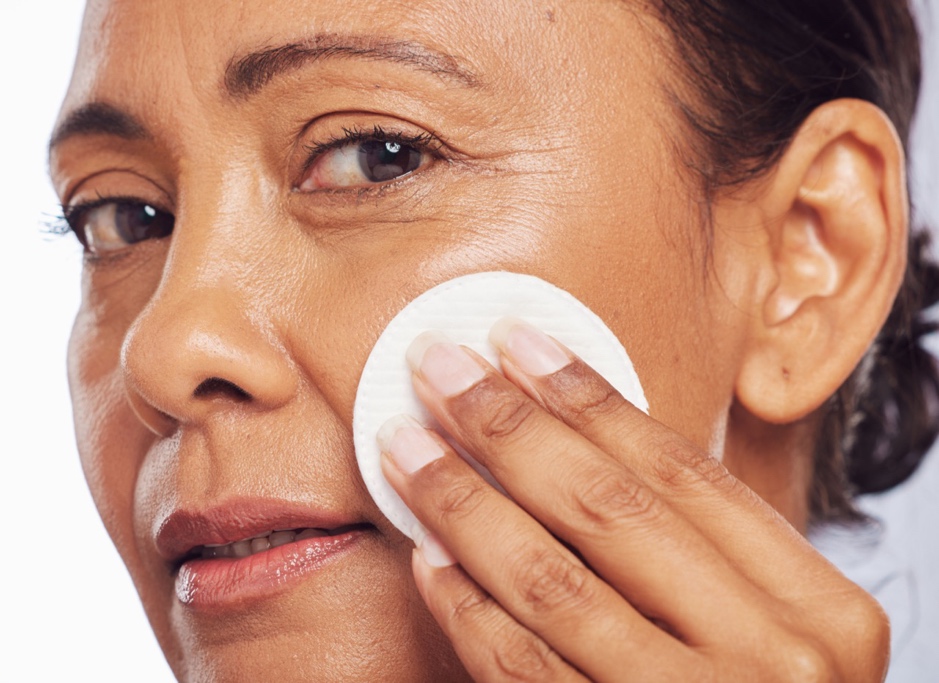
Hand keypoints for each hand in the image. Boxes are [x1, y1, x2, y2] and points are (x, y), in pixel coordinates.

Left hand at [378, 320, 888, 681]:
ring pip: (553, 583)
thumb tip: (571, 437)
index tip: (520, 341)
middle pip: (610, 510)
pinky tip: (427, 558)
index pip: (682, 473)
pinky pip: (522, 671)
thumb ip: (699, 554)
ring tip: (407, 446)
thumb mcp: (772, 630)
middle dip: (510, 426)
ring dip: (464, 503)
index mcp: (821, 611)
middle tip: (441, 367)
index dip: (591, 398)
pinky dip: (466, 610)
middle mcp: (771, 662)